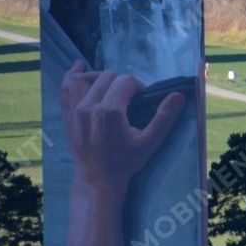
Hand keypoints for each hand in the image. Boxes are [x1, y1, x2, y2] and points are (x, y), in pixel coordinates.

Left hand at [60, 60, 184, 193]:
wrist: (97, 179)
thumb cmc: (125, 161)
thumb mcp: (149, 142)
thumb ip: (164, 118)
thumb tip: (179, 95)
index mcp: (110, 112)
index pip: (126, 81)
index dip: (138, 86)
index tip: (141, 100)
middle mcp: (89, 107)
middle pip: (107, 77)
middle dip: (121, 82)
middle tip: (128, 98)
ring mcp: (74, 110)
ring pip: (85, 78)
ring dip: (99, 77)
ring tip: (109, 86)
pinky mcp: (67, 115)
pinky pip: (66, 87)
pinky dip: (72, 74)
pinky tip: (79, 66)